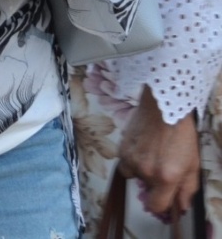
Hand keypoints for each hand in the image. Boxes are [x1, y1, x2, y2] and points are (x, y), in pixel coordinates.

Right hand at [119, 86, 200, 219]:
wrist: (163, 108)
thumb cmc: (181, 134)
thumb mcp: (193, 164)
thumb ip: (188, 188)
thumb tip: (181, 205)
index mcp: (166, 177)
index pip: (156, 205)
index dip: (161, 205)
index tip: (165, 198)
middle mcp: (145, 171)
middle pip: (146, 189)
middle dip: (154, 183)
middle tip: (163, 167)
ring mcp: (131, 159)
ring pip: (134, 176)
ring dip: (142, 171)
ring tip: (152, 155)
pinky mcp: (121, 148)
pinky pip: (125, 163)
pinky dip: (133, 160)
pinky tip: (143, 148)